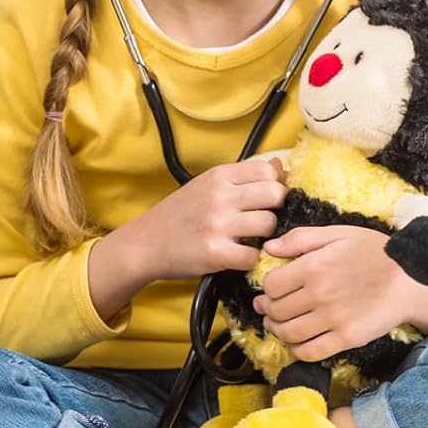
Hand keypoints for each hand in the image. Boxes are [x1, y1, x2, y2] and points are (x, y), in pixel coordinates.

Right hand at [133, 157, 287, 280]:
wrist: (144, 243)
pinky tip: (238, 255)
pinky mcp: (215, 253)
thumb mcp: (208, 185)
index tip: (267, 198)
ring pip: (268, 225)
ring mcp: (217, 225)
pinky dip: (250, 259)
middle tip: (262, 219)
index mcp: (219, 176)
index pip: (268, 171)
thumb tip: (283, 168)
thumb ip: (243, 177)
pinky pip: (253, 255)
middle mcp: (219, 196)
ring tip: (249, 238)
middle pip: (275, 195)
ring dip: (265, 236)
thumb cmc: (180, 213)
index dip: (275, 185)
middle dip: (276, 209)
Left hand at [252, 225, 416, 361]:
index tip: (272, 289)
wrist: (411, 279)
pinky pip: (309, 352)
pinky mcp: (346, 338)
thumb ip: (301, 239)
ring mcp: (332, 319)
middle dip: (267, 310)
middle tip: (268, 308)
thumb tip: (268, 248)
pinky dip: (296, 350)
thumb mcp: (339, 234)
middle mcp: (319, 295)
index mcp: (313, 266)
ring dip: (277, 331)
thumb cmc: (375, 252)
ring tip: (278, 325)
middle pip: (276, 310)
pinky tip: (297, 341)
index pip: (271, 285)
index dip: (267, 288)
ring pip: (288, 333)